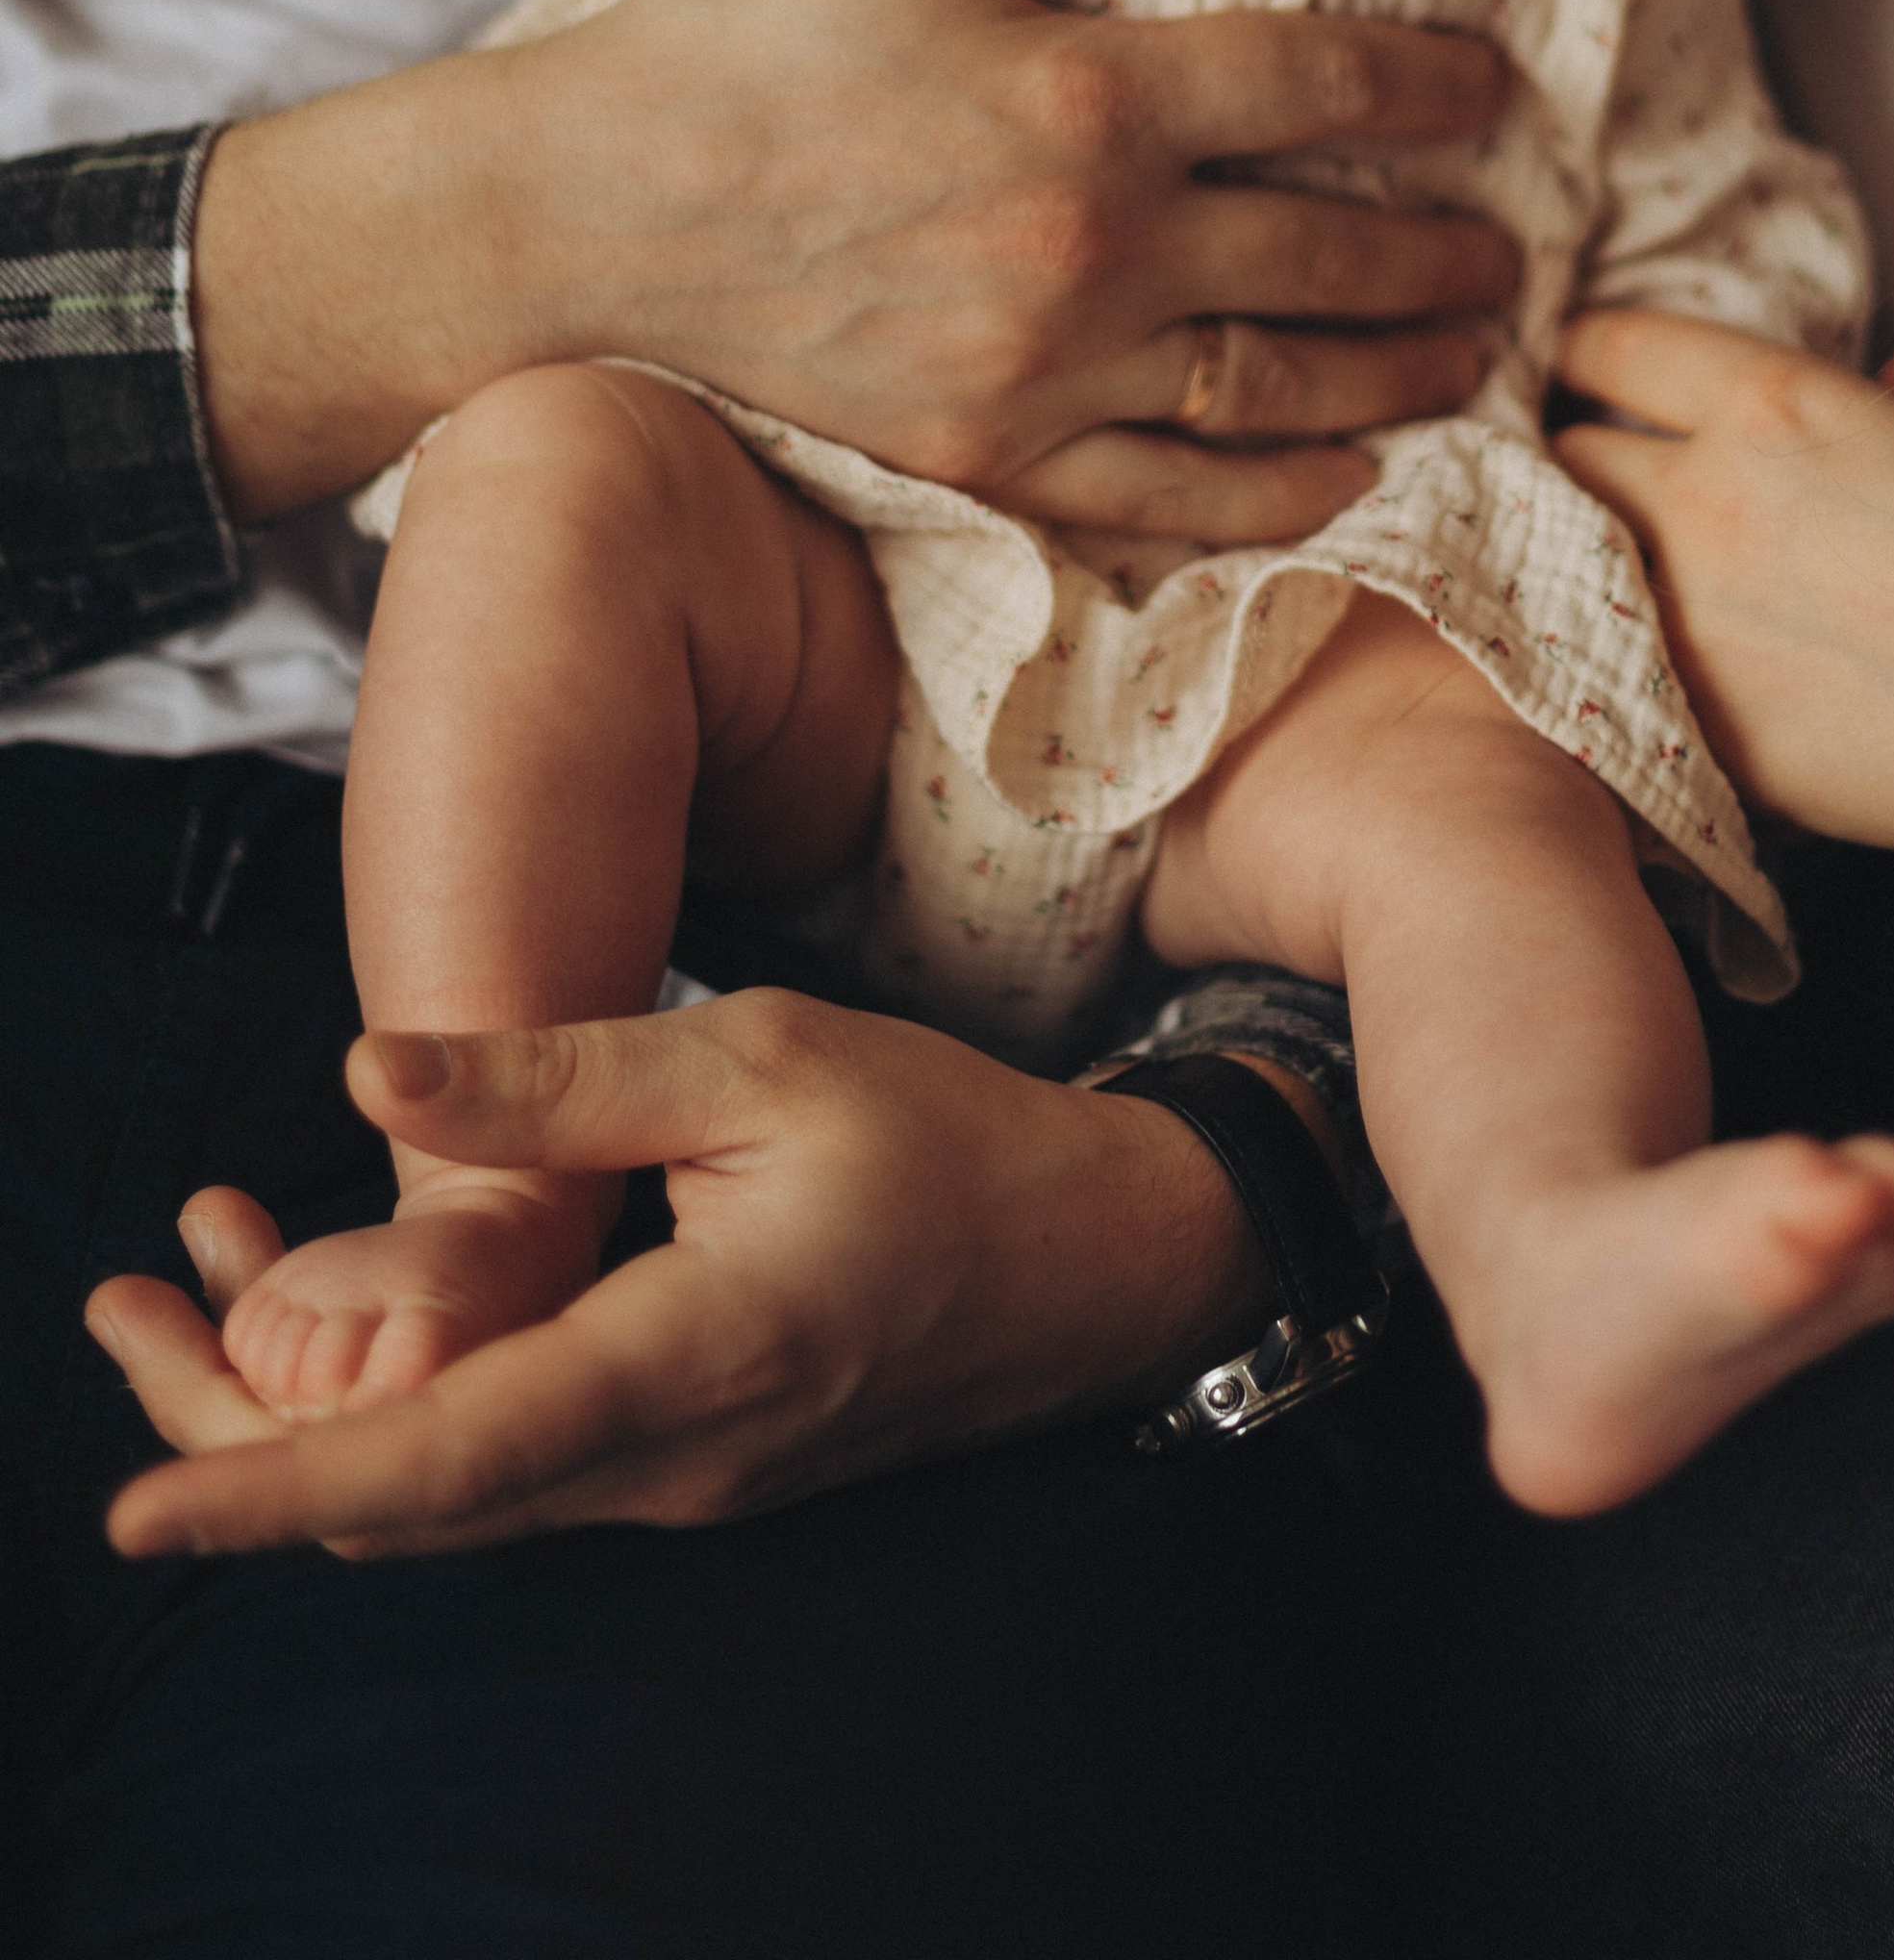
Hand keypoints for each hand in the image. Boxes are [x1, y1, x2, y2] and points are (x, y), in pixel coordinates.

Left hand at [87, 995, 1287, 1560]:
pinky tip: (355, 1291)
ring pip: (441, 1493)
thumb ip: (562, 1075)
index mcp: (684, 1362)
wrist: (1097, 1257)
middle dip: (228, 1428)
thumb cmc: (942, 1137)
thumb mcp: (757, 1057)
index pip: (439, 1459)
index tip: (134, 1512)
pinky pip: (505, 1470)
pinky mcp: (684, 1468)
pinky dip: (396, 1400)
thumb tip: (366, 1068)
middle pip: (397, 1503)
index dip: (270, 1484)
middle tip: (120, 1300)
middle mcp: (663, 1465)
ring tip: (198, 1265)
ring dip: (302, 1405)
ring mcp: (674, 1485)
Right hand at [198, 0, 1519, 537]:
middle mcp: (1088, 243)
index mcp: (1084, 90)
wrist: (591, 205)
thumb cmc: (740, 31)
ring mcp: (1040, 369)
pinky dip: (1272, 496)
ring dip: (1396, 378)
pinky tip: (1346, 477)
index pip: (1318, 81)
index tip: (1491, 89)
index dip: (1429, 83)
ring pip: (1275, 389)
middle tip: (1510, 255)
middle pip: (1330, 255)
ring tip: (1466, 362)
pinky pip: (1167, 502)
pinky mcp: (986, 457)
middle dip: (1444, 256)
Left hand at [1552, 308, 1893, 939]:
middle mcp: (1707, 499)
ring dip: (1594, 563)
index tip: (1586, 366)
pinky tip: (1679, 669)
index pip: (1618, 347)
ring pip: (1574, 567)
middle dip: (1579, 458)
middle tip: (1599, 474)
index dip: (1593, 353)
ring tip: (1625, 574)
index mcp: (1776, 406)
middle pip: (1569, 452)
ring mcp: (1687, 617)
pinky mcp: (1693, 722)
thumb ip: (1890, 412)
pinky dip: (1633, 663)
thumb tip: (1885, 381)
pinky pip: (1623, 673)